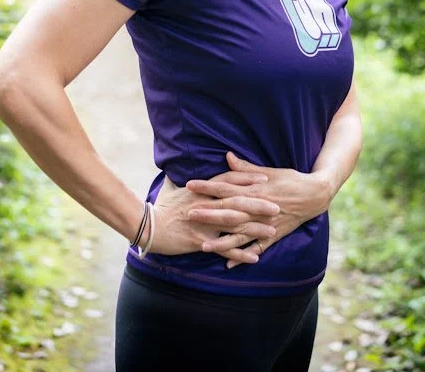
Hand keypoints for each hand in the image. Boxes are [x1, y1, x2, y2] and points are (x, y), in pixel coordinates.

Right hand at [150, 172, 279, 264]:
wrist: (147, 226)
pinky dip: (240, 252)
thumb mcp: (172, 187)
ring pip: (234, 224)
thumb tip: (180, 169)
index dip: (247, 179)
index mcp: (202, 190)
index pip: (229, 181)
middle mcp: (206, 204)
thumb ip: (181, 179)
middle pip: (237, 202)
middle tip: (277, 205)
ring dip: (255, 228)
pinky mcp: (200, 240)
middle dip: (258, 203)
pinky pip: (224, 248)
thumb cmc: (160, 206)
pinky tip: (255, 256)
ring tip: (272, 230)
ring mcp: (203, 223)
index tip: (265, 179)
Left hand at [186, 152, 332, 267]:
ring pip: (240, 234)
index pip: (226, 188)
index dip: (208, 187)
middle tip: (189, 214)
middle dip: (208, 214)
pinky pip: (256, 248)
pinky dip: (243, 256)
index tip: (191, 185)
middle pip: (229, 212)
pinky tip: (228, 264)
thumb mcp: (269, 171)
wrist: (315, 195)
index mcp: (256, 190)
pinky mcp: (273, 235)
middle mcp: (258, 209)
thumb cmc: (291, 179)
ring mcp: (266, 224)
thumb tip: (227, 156)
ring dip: (222, 241)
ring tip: (203, 246)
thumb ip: (246, 168)